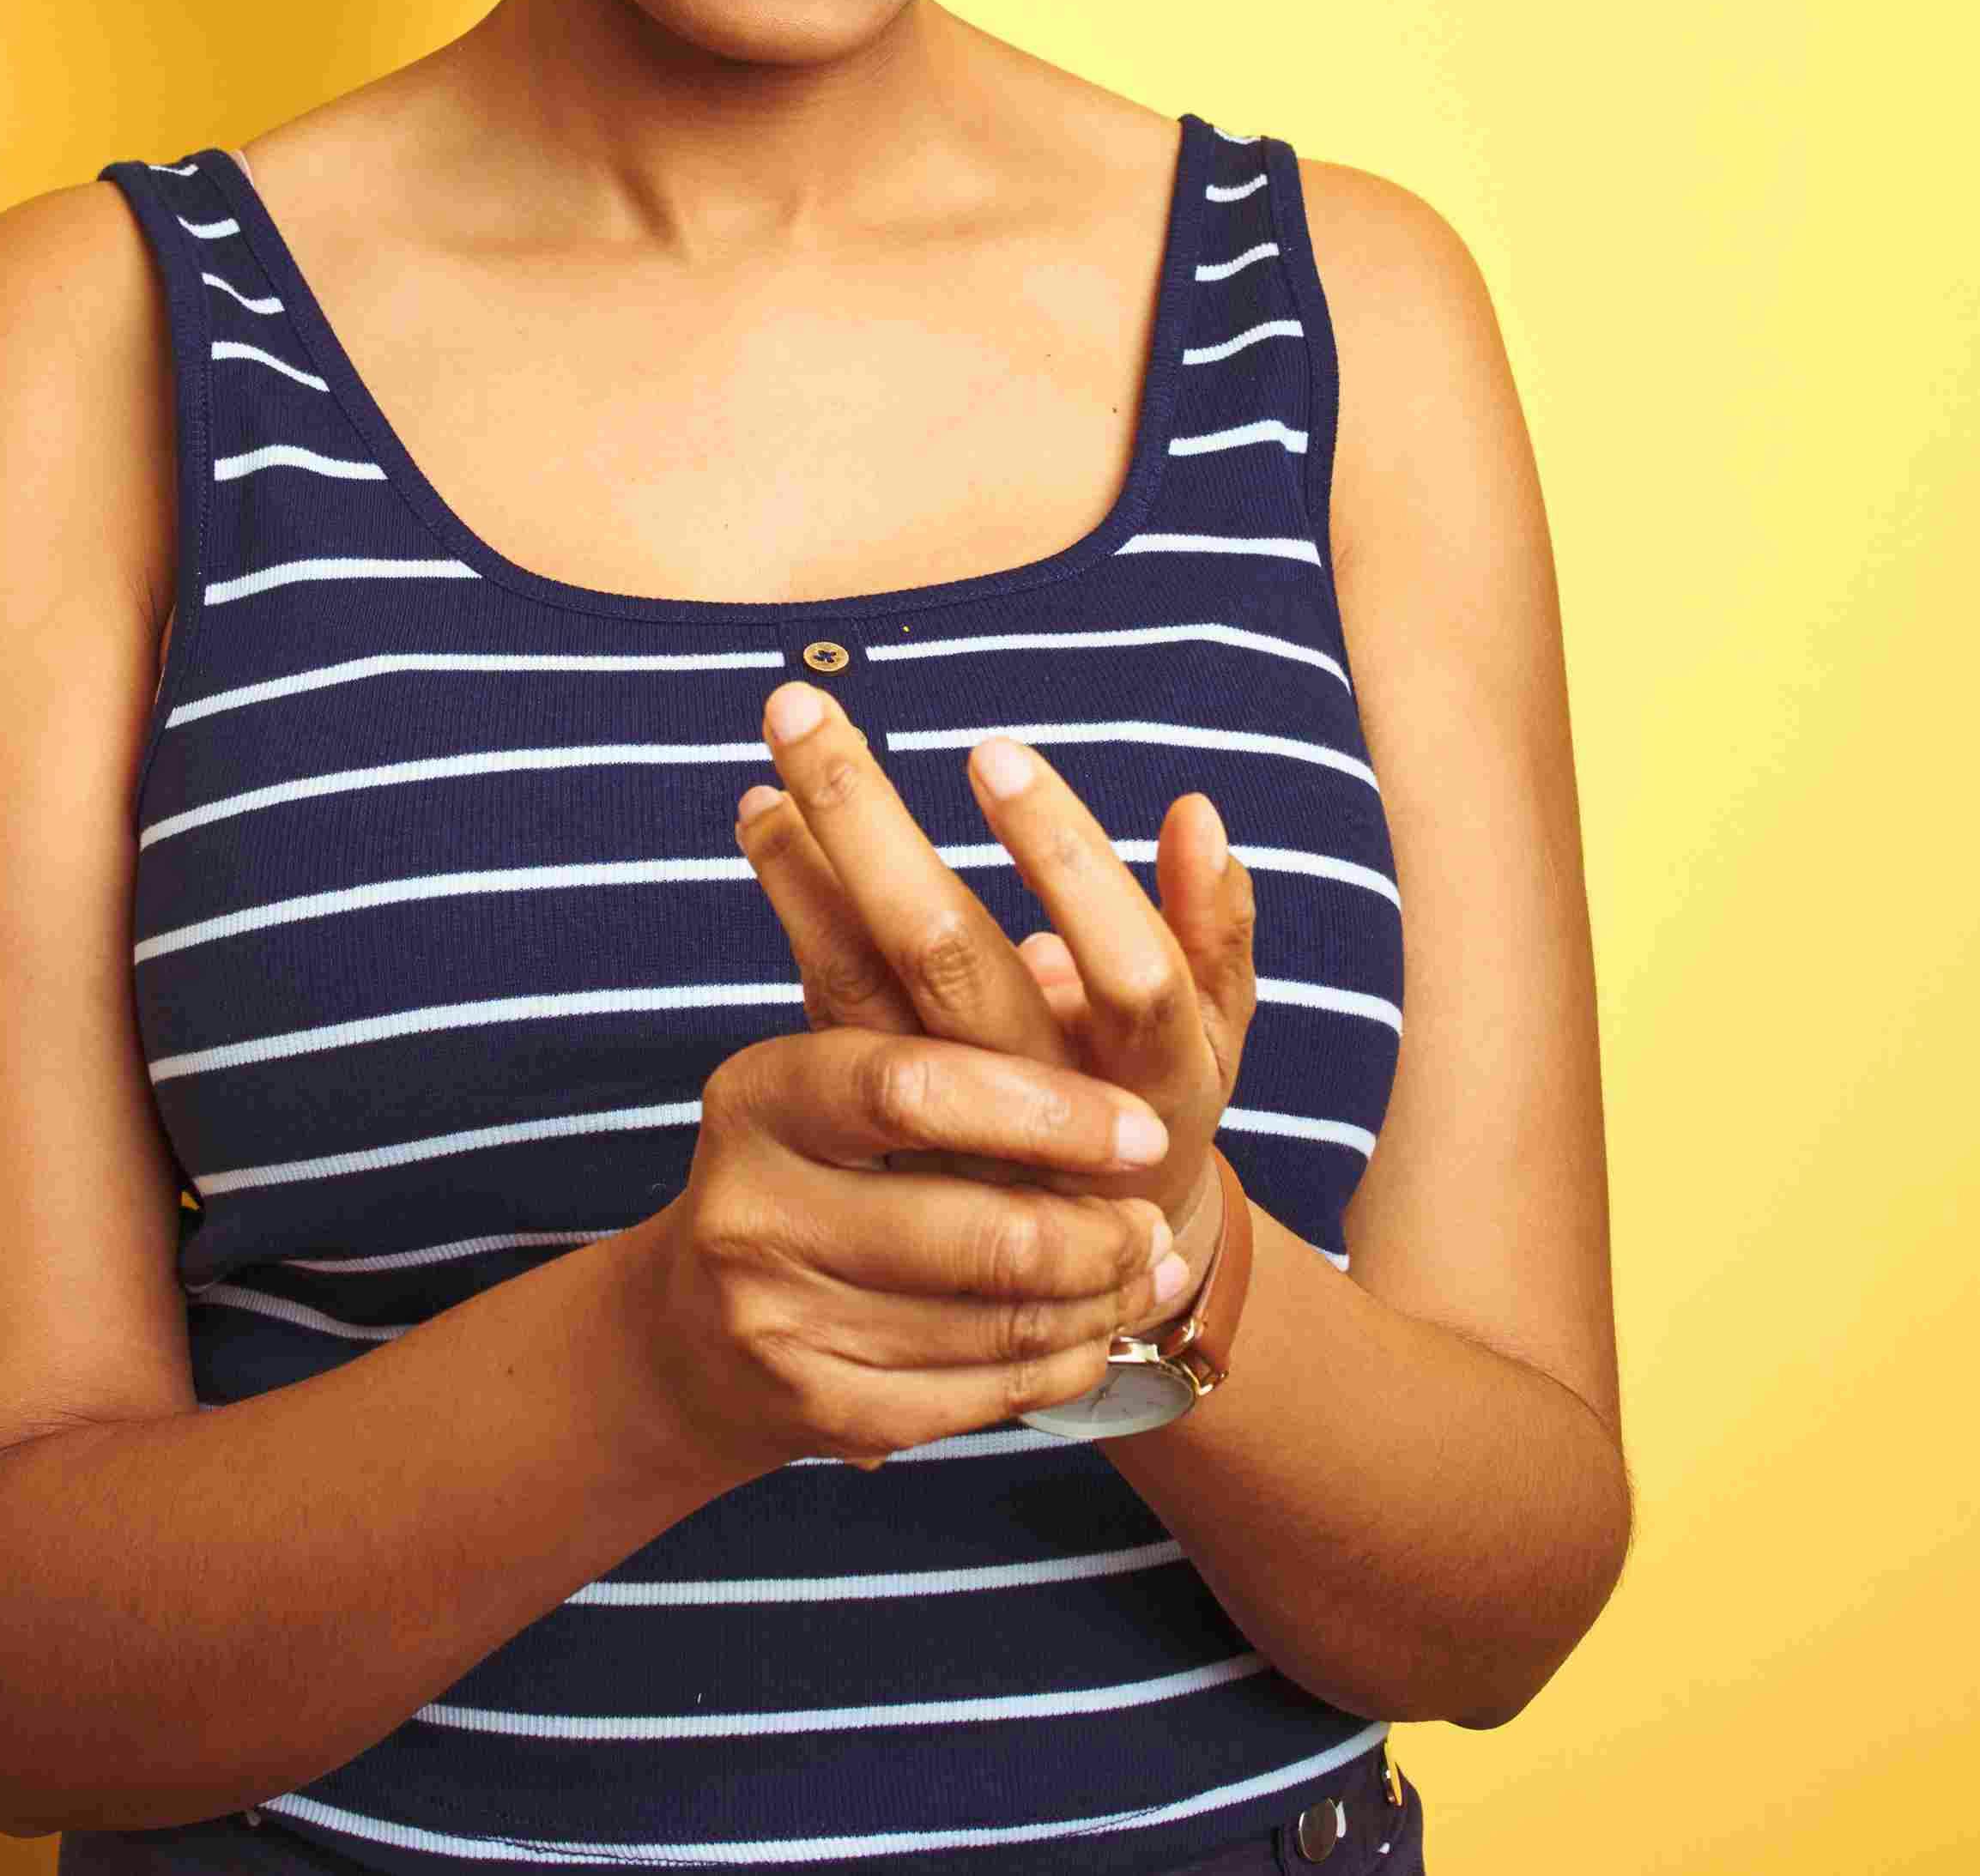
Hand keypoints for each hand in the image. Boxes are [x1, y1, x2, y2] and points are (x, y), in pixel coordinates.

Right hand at [628, 1025, 1195, 1476]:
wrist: (698, 1330)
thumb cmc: (814, 1167)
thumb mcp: (841, 1077)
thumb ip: (935, 1023)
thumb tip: (1063, 955)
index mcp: (760, 1094)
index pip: (910, 1089)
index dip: (1045, 1111)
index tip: (1144, 1130)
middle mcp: (750, 1209)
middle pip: (975, 1231)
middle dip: (1095, 1236)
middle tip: (1155, 1223)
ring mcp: (775, 1321)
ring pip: (994, 1324)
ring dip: (1097, 1304)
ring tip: (1149, 1274)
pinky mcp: (815, 1411)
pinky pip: (978, 1396)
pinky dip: (1058, 1367)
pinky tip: (1094, 1337)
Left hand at [727, 681, 1259, 1301]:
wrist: (1078, 1273)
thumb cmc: (1148, 1104)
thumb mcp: (1215, 1030)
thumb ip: (1217, 928)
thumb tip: (1197, 812)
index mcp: (1147, 1078)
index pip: (1117, 968)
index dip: (1064, 864)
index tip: (991, 752)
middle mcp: (1036, 1107)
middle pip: (947, 959)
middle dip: (867, 822)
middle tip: (803, 707)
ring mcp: (944, 1127)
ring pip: (859, 991)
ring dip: (802, 866)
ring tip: (763, 762)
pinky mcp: (875, 1135)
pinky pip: (824, 1008)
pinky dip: (792, 905)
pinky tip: (761, 819)